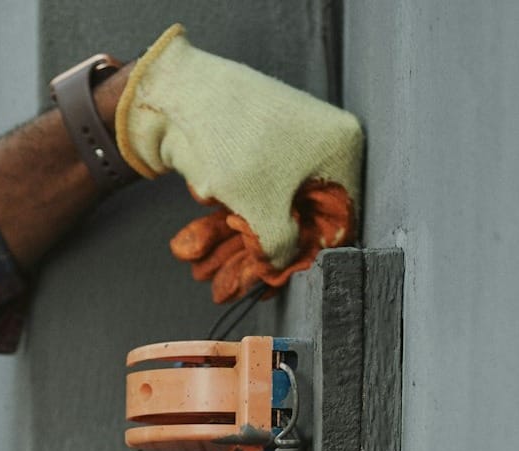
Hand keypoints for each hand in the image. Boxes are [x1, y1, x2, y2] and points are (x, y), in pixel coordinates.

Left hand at [115, 24, 363, 300]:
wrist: (177, 94)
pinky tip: (194, 252)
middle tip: (229, 287)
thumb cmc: (231, 142)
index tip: (276, 282)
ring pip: (261, 210)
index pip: (338, 219)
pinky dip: (219, 223)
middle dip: (256, 255)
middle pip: (294, 218)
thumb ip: (279, 247)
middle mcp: (318, 146)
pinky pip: (242, 195)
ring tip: (203, 274)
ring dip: (231, 247)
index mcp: (341, 150)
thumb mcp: (262, 209)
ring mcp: (281, 147)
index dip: (306, 256)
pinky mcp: (247, 151)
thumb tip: (280, 267)